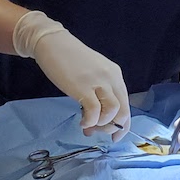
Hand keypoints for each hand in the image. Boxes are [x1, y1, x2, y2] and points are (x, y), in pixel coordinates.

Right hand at [14, 11, 129, 140]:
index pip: (127, 105)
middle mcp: (111, 78)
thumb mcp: (91, 75)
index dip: (122, 125)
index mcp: (115, 75)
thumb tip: (94, 124)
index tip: (113, 136)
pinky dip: (89, 122)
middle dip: (113, 128)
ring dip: (102, 124)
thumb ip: (96, 96)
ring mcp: (98, 82)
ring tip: (89, 125)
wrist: (52, 43)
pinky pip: (94, 112)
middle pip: (123, 110)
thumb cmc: (69, 60)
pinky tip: (82, 122)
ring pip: (113, 112)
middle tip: (98, 132)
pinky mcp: (83, 87)